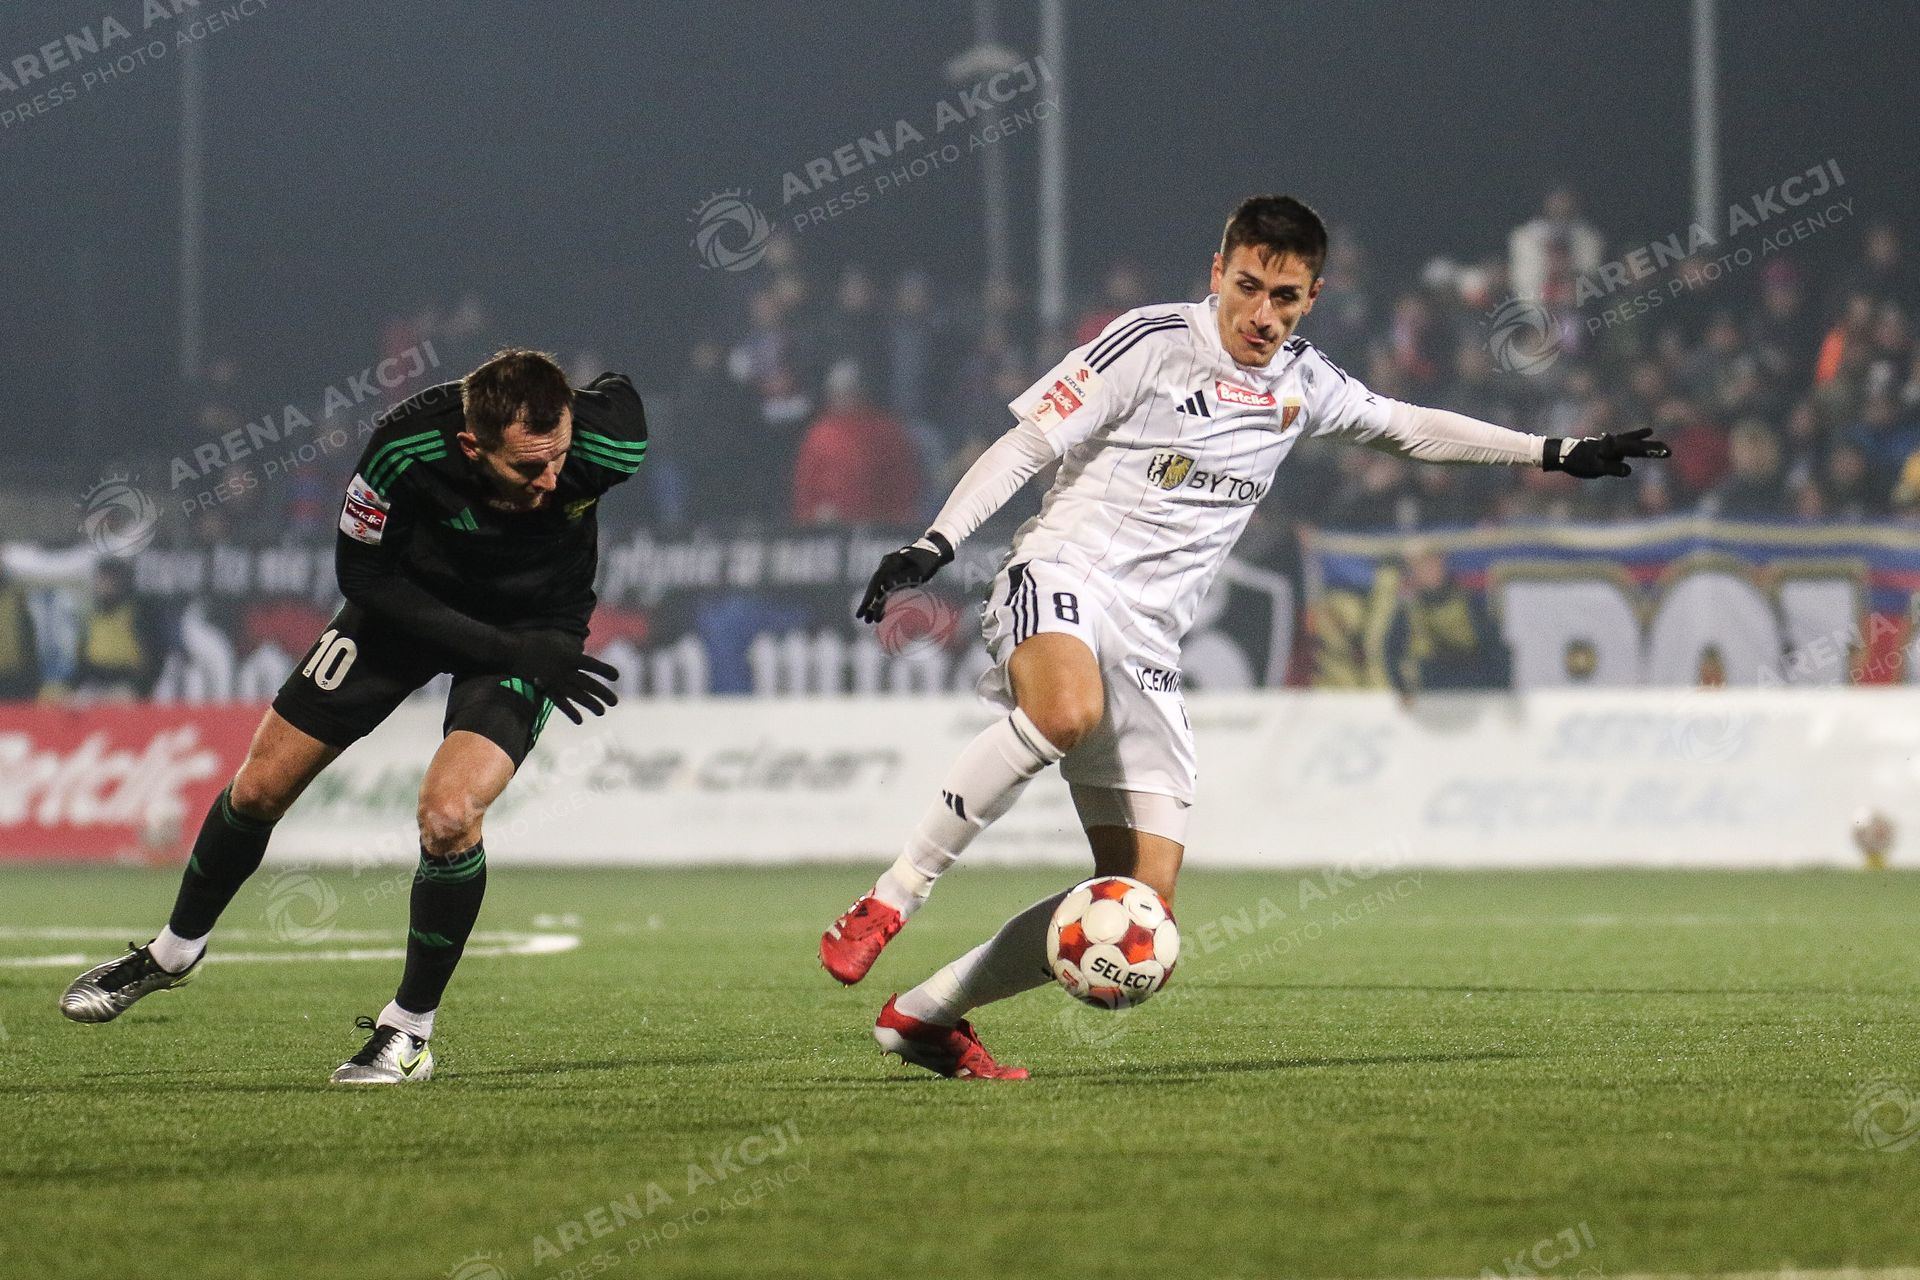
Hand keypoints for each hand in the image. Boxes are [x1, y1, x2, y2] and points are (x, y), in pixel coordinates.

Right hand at [505, 631, 619, 722]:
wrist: (512, 651)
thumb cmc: (535, 641)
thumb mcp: (556, 638)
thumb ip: (570, 645)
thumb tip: (581, 649)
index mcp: (569, 657)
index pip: (591, 664)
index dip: (604, 670)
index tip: (616, 676)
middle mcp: (564, 671)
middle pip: (587, 684)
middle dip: (602, 693)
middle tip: (614, 702)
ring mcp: (555, 682)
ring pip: (576, 695)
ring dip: (590, 704)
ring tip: (602, 712)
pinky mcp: (546, 689)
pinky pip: (559, 703)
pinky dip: (570, 711)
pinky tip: (579, 720)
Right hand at [855, 533, 953, 623]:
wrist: (934, 552)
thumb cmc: (927, 558)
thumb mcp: (918, 569)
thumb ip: (903, 577)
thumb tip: (886, 587)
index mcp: (890, 562)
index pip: (876, 579)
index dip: (869, 595)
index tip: (864, 608)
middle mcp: (887, 567)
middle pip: (875, 586)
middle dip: (868, 602)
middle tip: (861, 617)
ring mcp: (890, 573)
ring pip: (880, 590)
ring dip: (875, 605)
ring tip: (869, 621)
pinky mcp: (895, 579)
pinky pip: (887, 592)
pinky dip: (884, 603)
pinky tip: (881, 615)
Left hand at [1545, 427, 1671, 478]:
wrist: (1561, 453)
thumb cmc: (1577, 461)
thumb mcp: (1595, 467)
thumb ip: (1612, 468)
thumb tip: (1629, 470)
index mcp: (1614, 447)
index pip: (1638, 449)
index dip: (1652, 451)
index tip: (1667, 451)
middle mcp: (1613, 443)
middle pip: (1636, 444)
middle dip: (1652, 447)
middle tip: (1669, 449)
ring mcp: (1607, 444)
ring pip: (1627, 441)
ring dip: (1639, 439)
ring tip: (1649, 431)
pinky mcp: (1602, 446)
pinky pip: (1618, 443)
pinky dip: (1626, 439)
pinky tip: (1622, 438)